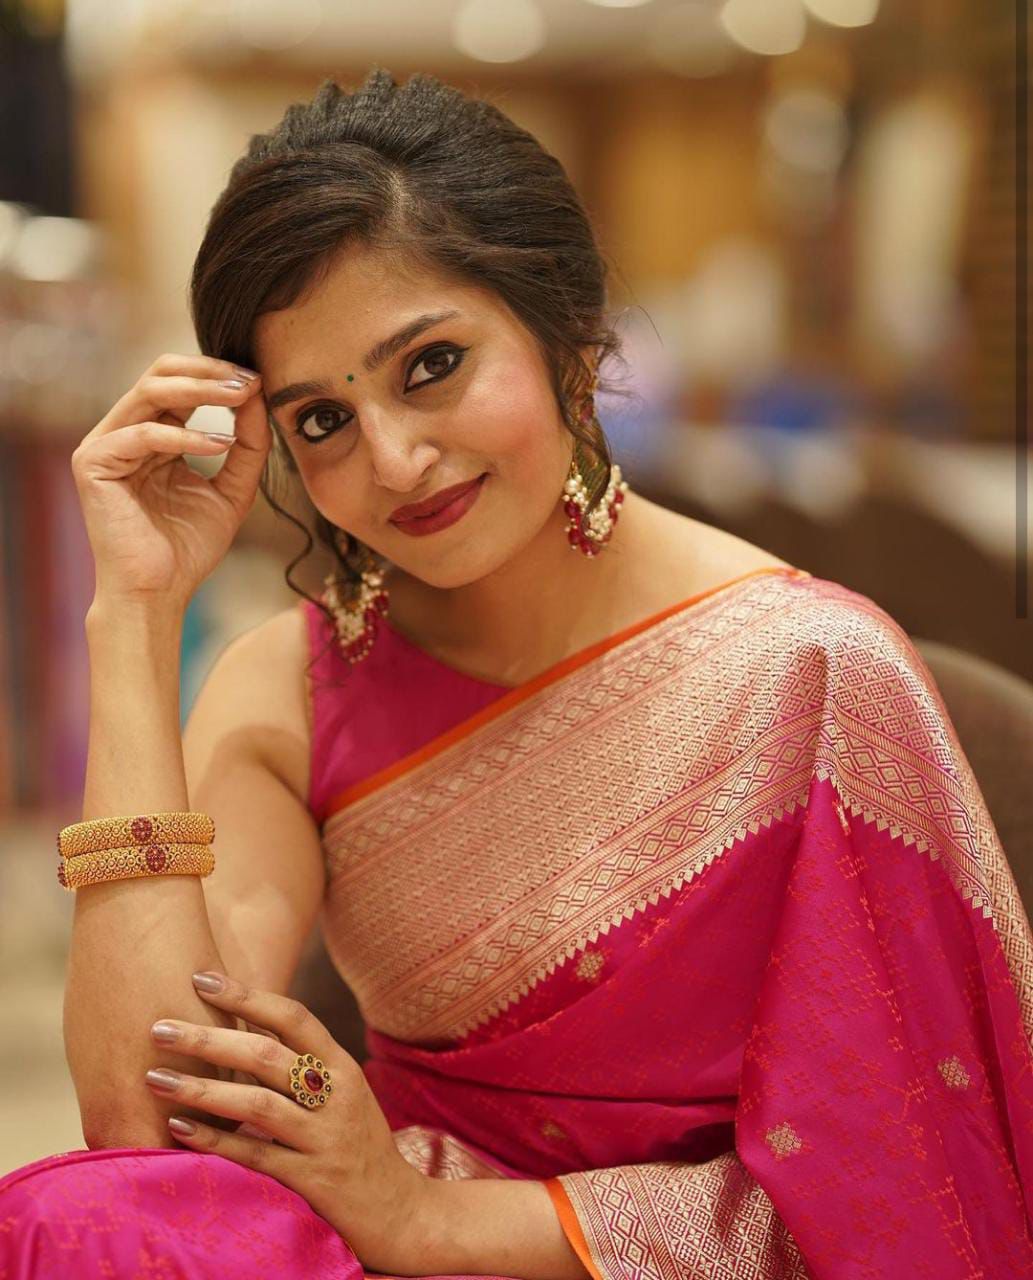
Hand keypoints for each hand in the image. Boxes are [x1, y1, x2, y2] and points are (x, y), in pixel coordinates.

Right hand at [71, 354, 270, 609]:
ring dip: (200, 390)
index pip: (180, 383)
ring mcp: (105, 445)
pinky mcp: (93, 463)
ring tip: (240, 397)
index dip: (219, 375)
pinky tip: (220, 445)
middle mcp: (125, 432)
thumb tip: (258, 398)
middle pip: (160, 373)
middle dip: (209, 371)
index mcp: (153, 434)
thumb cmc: (188, 548)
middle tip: (250, 380)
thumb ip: (248, 447)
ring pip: (149, 392)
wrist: (158, 593)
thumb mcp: (232, 490)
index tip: (260, 379)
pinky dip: (185, 436)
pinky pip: (142, 434)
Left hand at [145, 972, 430, 1274]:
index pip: (293, 1018)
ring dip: (202, 1088)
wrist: (397, 1209)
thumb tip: (242, 1028)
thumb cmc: (358, 1143)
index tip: (202, 977)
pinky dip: (215, 1140)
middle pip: (268, 1056)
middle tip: (159, 1026)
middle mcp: (336, 1095)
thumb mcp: (342, 1093)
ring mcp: (325, 1138)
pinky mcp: (312, 1179)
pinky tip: (178, 1128)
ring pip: (258, 1104)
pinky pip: (256, 1155)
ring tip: (155, 1077)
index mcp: (342, 1067)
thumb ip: (303, 1064)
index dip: (247, 995)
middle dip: (209, 1037)